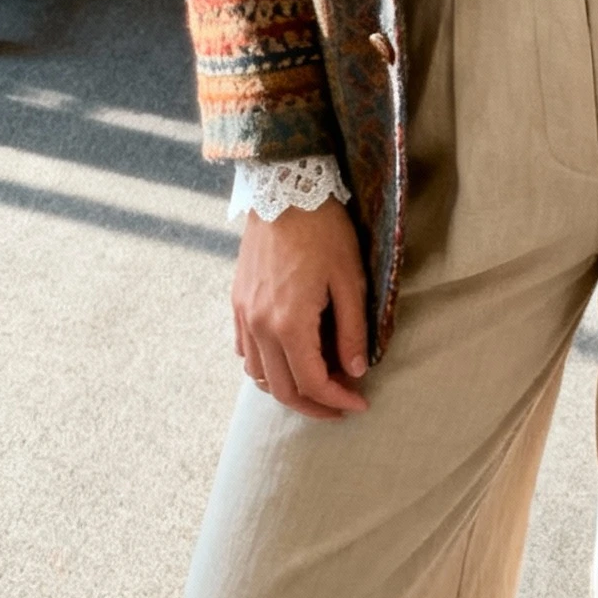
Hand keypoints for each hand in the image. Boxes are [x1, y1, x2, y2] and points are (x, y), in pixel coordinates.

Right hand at [232, 200, 369, 420]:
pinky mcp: (238, 303)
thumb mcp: (349, 280)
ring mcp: (244, 315)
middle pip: (281, 389)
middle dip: (314, 406)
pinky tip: (290, 358)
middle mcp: (260, 326)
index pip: (313, 383)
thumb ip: (352, 331)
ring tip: (319, 383)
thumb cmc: (324, 232)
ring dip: (288, 388)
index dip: (338, 401)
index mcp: (289, 323)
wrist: (284, 191)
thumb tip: (356, 371)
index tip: (360, 405)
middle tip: (341, 406)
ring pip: (258, 375)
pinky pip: (245, 351)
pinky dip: (266, 367)